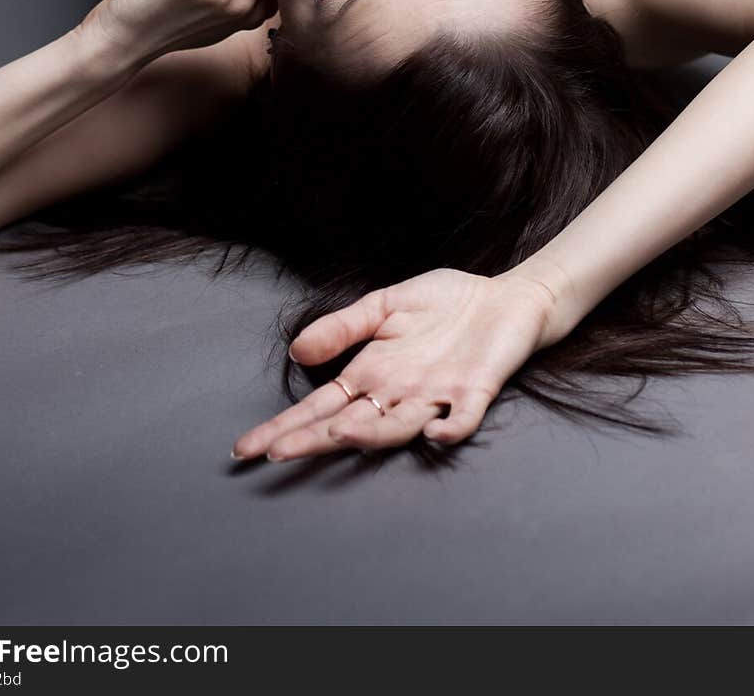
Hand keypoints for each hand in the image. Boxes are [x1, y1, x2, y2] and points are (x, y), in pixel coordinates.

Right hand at [231, 266, 560, 461]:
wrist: (505, 298)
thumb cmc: (445, 304)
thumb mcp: (384, 305)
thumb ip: (343, 327)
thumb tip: (297, 350)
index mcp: (373, 373)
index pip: (320, 407)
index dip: (286, 426)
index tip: (248, 446)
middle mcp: (398, 393)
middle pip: (348, 424)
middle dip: (311, 440)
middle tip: (275, 455)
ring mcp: (436, 396)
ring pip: (397, 427)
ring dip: (370, 434)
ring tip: (337, 435)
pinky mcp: (474, 393)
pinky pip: (460, 419)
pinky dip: (448, 429)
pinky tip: (432, 433)